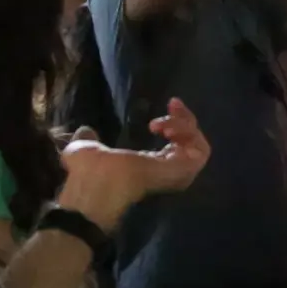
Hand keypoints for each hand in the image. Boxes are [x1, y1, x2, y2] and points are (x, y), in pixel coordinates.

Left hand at [57, 98, 210, 224]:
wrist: (97, 183)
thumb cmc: (90, 172)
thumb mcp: (85, 149)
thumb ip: (89, 140)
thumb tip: (85, 130)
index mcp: (149, 167)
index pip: (174, 144)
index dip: (175, 123)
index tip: (169, 104)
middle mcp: (168, 171)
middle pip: (191, 142)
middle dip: (185, 119)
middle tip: (173, 105)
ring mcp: (178, 172)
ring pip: (199, 144)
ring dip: (185, 125)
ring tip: (161, 123)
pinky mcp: (184, 170)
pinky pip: (201, 149)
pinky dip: (188, 133)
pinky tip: (168, 128)